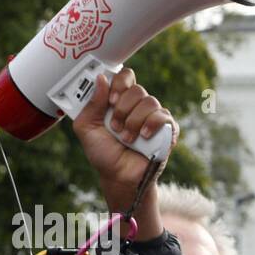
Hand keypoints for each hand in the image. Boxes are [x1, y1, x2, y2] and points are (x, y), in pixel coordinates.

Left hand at [71, 68, 176, 238]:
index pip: (125, 77)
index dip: (119, 83)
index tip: (110, 100)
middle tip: (115, 126)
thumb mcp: (86, 127)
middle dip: (123, 108)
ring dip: (134, 120)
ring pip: (150, 102)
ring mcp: (153, 118)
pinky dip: (152, 124)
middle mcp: (137, 107)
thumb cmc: (104, 154)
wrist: (119, 177)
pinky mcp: (167, 130)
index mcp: (119, 101)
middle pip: (137, 89)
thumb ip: (91, 103)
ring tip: (127, 138)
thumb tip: (101, 78)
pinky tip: (144, 136)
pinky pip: (164, 116)